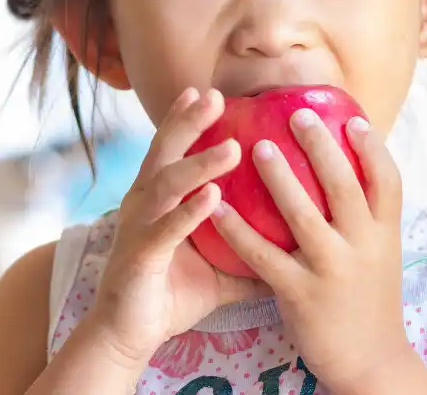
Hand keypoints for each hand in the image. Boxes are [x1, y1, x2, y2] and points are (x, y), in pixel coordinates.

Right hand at [79, 88, 269, 367]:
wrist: (130, 336)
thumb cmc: (171, 295)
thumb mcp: (218, 265)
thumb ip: (250, 247)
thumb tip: (295, 242)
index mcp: (157, 200)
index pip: (170, 149)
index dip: (184, 118)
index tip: (207, 90)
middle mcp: (142, 205)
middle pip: (163, 152)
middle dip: (188, 122)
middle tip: (214, 96)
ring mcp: (138, 228)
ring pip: (166, 185)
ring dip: (199, 164)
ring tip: (233, 149)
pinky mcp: (139, 257)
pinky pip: (165, 229)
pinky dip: (188, 212)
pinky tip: (212, 197)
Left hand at [208, 110, 410, 386]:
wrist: (371, 363)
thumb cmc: (368, 302)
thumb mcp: (380, 256)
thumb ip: (367, 219)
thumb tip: (350, 173)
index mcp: (386, 235)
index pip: (388, 181)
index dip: (371, 148)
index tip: (352, 118)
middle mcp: (364, 248)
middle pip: (344, 186)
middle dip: (321, 146)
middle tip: (297, 115)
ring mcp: (333, 270)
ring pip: (303, 214)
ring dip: (279, 177)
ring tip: (256, 147)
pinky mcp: (301, 295)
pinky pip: (264, 256)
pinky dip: (239, 230)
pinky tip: (218, 209)